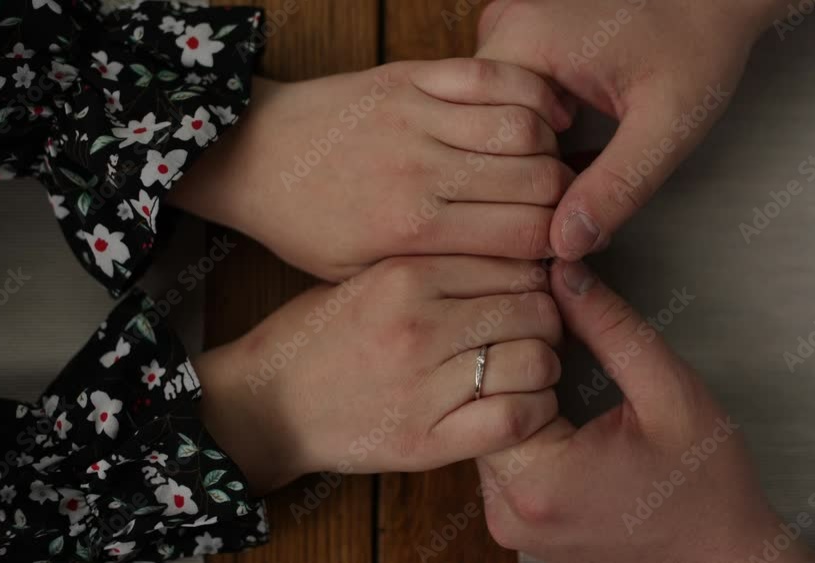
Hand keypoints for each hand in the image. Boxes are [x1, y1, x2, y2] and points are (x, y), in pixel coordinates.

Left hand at [171, 59, 574, 280]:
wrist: (253, 156)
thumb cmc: (305, 225)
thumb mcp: (361, 274)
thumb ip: (437, 271)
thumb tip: (514, 269)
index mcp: (410, 229)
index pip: (525, 236)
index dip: (553, 245)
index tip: (550, 248)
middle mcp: (420, 169)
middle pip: (539, 181)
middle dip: (561, 200)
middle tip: (554, 209)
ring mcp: (416, 114)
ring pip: (527, 127)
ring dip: (550, 149)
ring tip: (541, 166)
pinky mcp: (411, 76)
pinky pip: (495, 75)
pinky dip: (531, 95)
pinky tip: (536, 117)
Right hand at [194, 256, 561, 494]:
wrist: (268, 403)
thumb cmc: (320, 335)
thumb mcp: (369, 277)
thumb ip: (438, 265)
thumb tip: (517, 260)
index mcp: (406, 274)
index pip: (513, 262)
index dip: (535, 277)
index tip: (530, 291)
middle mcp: (419, 326)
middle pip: (533, 309)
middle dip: (547, 319)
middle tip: (536, 330)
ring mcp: (423, 386)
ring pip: (535, 362)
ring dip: (545, 365)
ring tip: (529, 367)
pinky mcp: (426, 441)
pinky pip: (515, 419)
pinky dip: (534, 410)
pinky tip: (523, 404)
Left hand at [474, 262, 814, 562]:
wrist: (721, 556)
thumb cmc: (705, 482)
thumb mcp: (669, 391)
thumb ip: (610, 327)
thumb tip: (561, 271)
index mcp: (542, 481)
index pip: (490, 383)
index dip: (519, 343)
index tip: (555, 327)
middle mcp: (509, 510)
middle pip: (479, 407)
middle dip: (513, 365)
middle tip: (555, 340)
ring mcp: (507, 522)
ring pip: (482, 428)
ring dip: (513, 394)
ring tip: (558, 374)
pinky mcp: (512, 523)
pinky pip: (497, 456)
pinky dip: (519, 424)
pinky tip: (554, 407)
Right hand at [476, 0, 795, 260]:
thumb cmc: (698, 44)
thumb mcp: (667, 124)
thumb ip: (618, 185)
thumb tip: (565, 244)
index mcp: (524, 38)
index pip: (487, 141)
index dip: (527, 183)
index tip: (573, 190)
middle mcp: (501, 27)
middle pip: (480, 132)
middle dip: (526, 168)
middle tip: (580, 181)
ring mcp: (505, 29)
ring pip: (488, 121)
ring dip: (527, 151)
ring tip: (576, 155)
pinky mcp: (516, 38)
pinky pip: (501, 102)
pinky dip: (529, 129)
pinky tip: (567, 136)